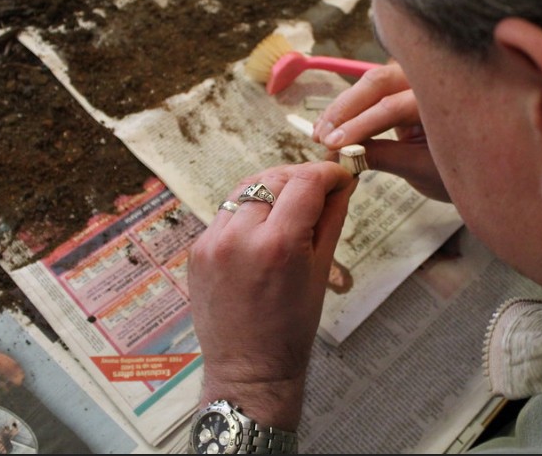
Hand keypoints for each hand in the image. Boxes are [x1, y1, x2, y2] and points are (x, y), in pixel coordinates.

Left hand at [188, 162, 356, 429]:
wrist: (248, 367)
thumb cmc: (291, 327)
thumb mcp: (321, 271)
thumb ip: (331, 219)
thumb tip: (343, 184)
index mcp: (277, 245)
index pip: (306, 183)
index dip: (328, 174)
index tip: (340, 176)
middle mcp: (240, 237)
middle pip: (274, 178)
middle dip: (301, 178)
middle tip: (319, 190)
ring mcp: (212, 242)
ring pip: (246, 189)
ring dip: (272, 190)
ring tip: (291, 206)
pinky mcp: (198, 250)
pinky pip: (228, 213)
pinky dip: (249, 211)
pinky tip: (263, 229)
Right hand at [313, 62, 449, 201]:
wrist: (478, 160)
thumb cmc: (457, 168)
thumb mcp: (421, 169)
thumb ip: (384, 156)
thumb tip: (343, 153)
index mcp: (446, 96)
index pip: (394, 107)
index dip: (360, 125)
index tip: (335, 145)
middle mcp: (432, 76)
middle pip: (378, 82)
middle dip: (345, 110)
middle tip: (322, 138)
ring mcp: (416, 76)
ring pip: (371, 82)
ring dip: (342, 107)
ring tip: (319, 135)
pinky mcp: (404, 84)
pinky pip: (373, 89)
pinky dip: (350, 106)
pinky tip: (329, 125)